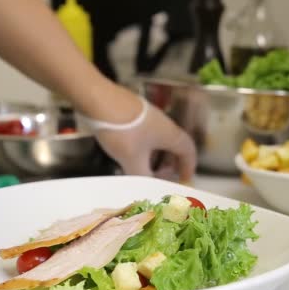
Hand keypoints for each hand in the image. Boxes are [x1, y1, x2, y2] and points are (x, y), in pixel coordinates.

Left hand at [76, 94, 196, 182]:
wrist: (99, 101)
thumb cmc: (123, 132)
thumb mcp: (133, 160)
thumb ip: (143, 177)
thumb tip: (147, 188)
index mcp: (170, 134)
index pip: (188, 151)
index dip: (188, 166)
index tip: (184, 179)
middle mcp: (163, 123)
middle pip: (174, 145)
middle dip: (170, 163)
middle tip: (161, 177)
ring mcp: (148, 117)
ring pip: (158, 140)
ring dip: (155, 156)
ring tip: (144, 169)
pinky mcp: (134, 113)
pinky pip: (146, 135)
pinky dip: (144, 148)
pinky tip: (129, 154)